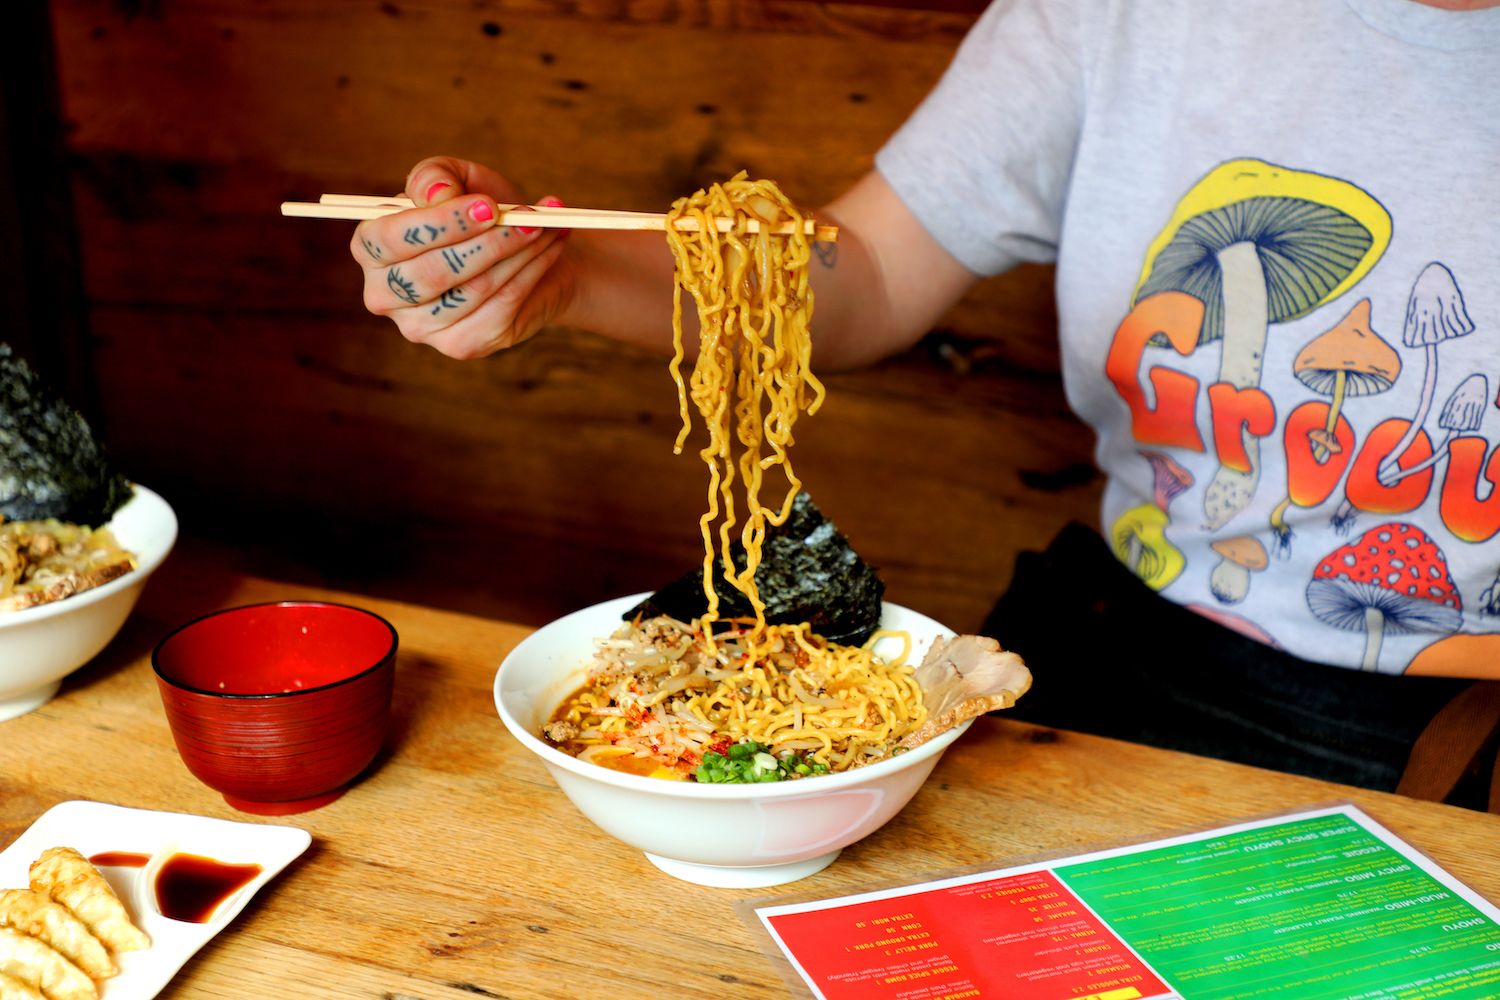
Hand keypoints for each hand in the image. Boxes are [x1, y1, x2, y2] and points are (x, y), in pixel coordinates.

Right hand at [351, 157, 574, 358]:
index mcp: (371, 249)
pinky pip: (501, 306)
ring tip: (547, 224)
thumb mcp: (459, 179)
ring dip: (519, 252)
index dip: (440, 223)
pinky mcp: (461, 345)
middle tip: (529, 217)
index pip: (389, 239)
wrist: (527, 251)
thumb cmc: (482, 212)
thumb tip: (437, 194)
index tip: (488, 206)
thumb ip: (436, 176)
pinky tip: (551, 246)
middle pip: (434, 272)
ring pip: (474, 289)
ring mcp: (421, 327)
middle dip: (489, 241)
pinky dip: (533, 271)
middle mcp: (384, 295)